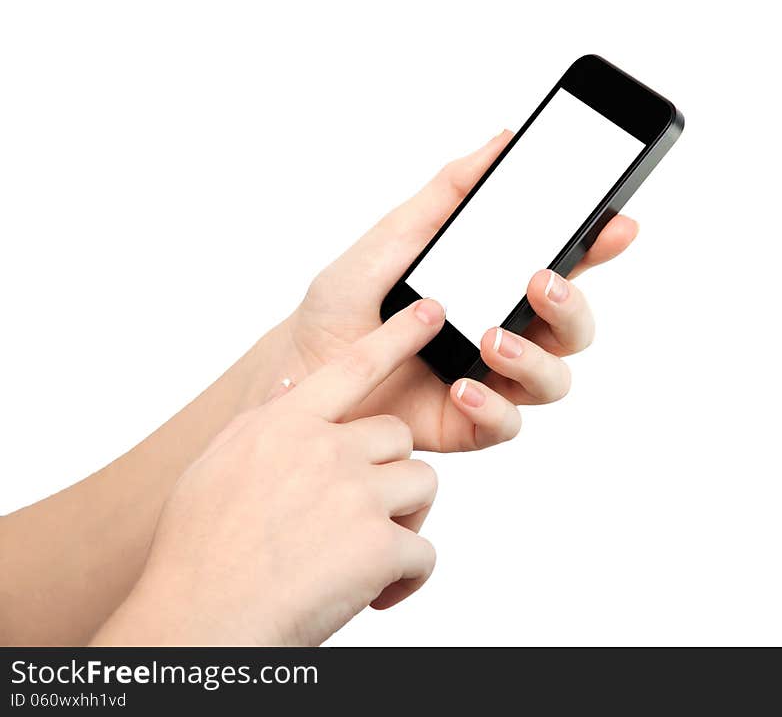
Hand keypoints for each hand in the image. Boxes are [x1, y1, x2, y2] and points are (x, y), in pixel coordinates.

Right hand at [91, 299, 446, 645]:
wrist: (199, 621)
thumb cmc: (198, 552)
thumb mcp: (217, 468)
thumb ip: (262, 428)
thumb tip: (288, 396)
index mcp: (284, 427)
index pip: (354, 367)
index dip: (397, 336)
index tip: (432, 311)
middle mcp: (324, 449)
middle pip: (398, 438)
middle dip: (390, 474)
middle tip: (363, 517)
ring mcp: (355, 494)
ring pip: (421, 485)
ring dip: (405, 522)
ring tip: (366, 557)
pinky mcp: (379, 545)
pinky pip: (425, 552)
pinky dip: (407, 578)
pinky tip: (374, 595)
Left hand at [282, 131, 638, 450]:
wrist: (302, 368)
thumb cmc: (344, 303)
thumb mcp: (393, 237)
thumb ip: (448, 194)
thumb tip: (502, 142)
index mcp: (493, 285)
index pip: (562, 265)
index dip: (598, 247)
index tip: (618, 223)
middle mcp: (503, 332)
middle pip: (573, 327)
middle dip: (573, 306)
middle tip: (540, 284)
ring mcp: (490, 380)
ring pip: (555, 379)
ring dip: (536, 359)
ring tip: (491, 339)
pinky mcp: (469, 423)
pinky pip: (508, 425)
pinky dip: (493, 407)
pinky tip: (461, 387)